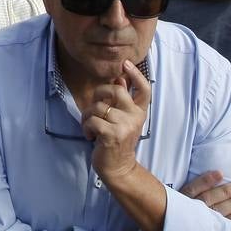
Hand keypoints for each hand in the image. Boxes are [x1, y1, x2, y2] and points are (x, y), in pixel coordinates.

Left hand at [82, 60, 150, 183]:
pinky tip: (90, 135)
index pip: (144, 89)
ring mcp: (125, 126)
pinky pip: (92, 120)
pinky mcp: (112, 135)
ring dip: (87, 115)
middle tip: (94, 107)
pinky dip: (86, 127)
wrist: (118, 168)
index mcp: (140, 112)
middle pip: (116, 90)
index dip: (136, 74)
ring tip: (90, 126)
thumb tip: (120, 77)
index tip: (126, 63)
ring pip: (98, 106)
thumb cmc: (117, 140)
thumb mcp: (123, 119)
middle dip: (99, 93)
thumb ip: (122, 99)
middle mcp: (135, 117)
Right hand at [181, 170, 230, 221]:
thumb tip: (213, 174)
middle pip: (208, 199)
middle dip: (226, 192)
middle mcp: (190, 211)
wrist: (179, 230)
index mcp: (180, 200)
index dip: (206, 181)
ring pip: (217, 212)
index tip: (220, 173)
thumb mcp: (176, 198)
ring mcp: (199, 223)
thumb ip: (189, 189)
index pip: (193, 189)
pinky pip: (223, 226)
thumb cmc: (182, 210)